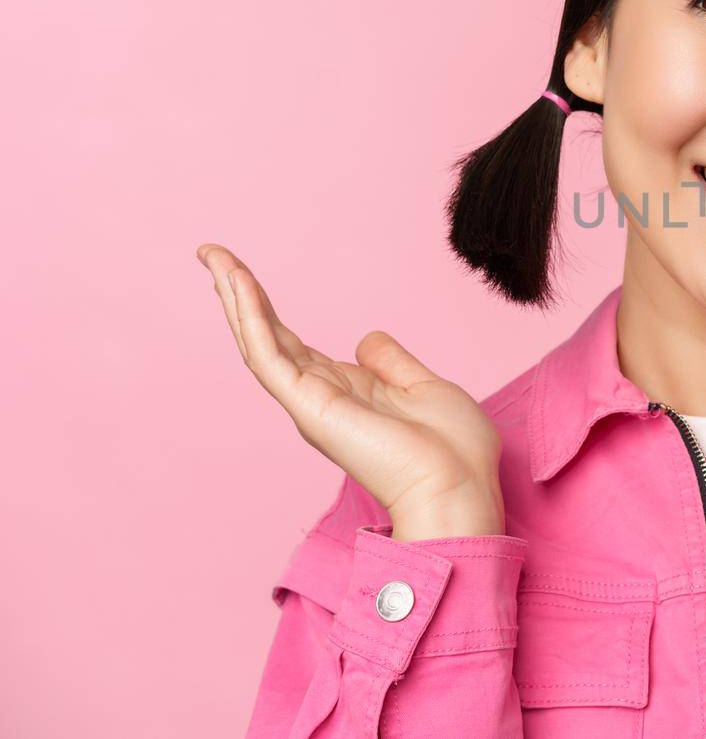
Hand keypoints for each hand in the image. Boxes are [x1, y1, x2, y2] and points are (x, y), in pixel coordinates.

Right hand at [196, 243, 505, 540]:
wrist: (459, 488)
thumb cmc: (453, 450)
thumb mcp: (424, 388)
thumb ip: (391, 363)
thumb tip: (365, 339)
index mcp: (345, 391)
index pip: (292, 343)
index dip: (266, 308)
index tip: (243, 274)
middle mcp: (319, 397)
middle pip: (266, 336)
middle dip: (236, 294)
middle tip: (209, 254)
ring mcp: (310, 402)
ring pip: (258, 341)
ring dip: (234, 297)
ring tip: (211, 256)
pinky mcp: (309, 407)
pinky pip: (269, 355)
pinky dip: (251, 318)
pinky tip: (237, 284)